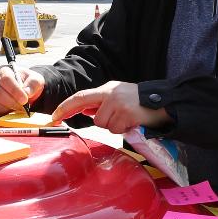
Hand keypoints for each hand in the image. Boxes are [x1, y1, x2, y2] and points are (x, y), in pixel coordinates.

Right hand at [0, 66, 44, 116]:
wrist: (24, 92)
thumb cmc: (28, 84)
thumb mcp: (35, 80)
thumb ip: (33, 83)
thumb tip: (26, 92)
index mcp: (3, 71)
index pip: (5, 79)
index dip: (14, 90)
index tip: (24, 99)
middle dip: (11, 102)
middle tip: (23, 107)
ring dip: (4, 109)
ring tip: (15, 110)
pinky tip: (8, 113)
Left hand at [50, 81, 170, 132]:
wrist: (163, 101)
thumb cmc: (138, 101)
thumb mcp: (117, 98)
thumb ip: (100, 104)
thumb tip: (83, 111)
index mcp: (106, 89)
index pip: (80, 97)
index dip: (65, 107)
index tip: (54, 116)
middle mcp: (110, 94)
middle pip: (94, 117)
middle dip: (103, 122)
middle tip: (112, 120)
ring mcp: (119, 104)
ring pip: (105, 125)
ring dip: (115, 126)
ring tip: (127, 119)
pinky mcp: (127, 114)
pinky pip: (117, 129)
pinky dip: (124, 129)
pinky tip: (133, 122)